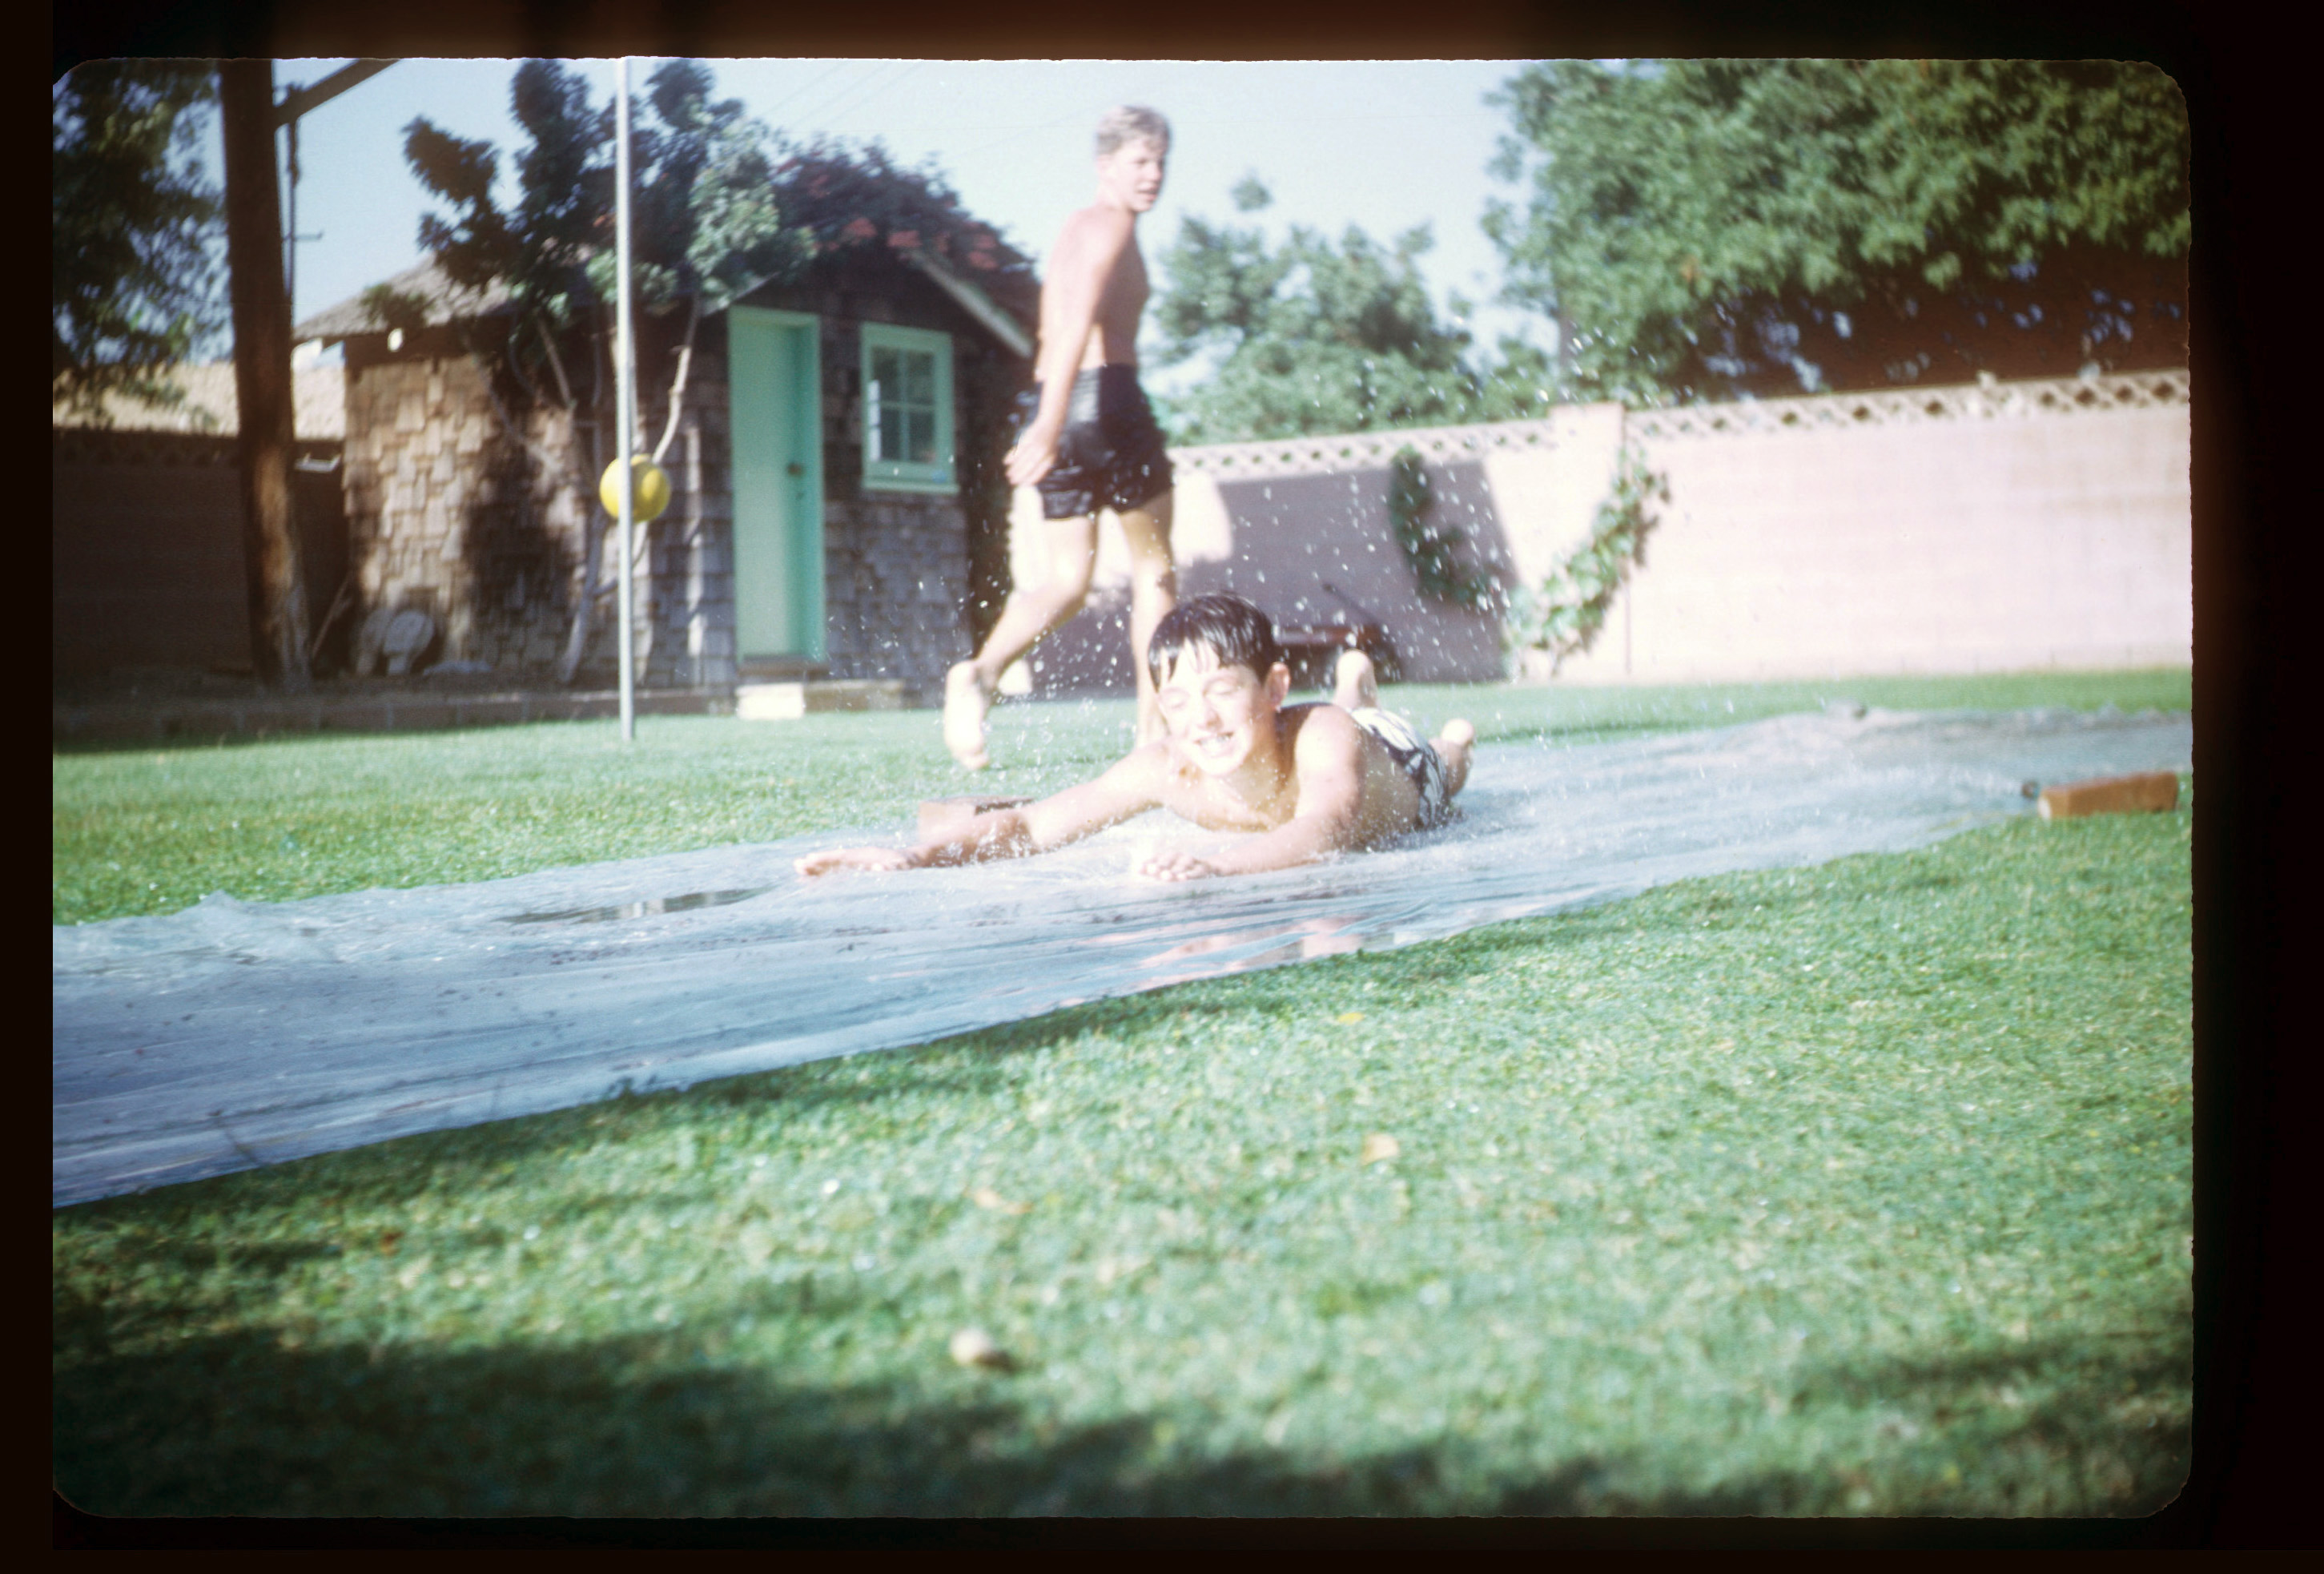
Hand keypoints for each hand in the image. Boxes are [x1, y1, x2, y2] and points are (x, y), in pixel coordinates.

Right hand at [795, 846, 923, 876]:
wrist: (920, 859)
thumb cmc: (914, 864)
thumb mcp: (908, 866)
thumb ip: (896, 867)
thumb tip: (880, 869)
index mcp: (869, 855)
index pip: (843, 856)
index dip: (826, 859)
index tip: (809, 860)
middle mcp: (861, 856)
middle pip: (835, 858)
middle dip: (816, 862)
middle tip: (795, 865)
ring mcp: (860, 862)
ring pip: (835, 864)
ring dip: (818, 867)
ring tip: (797, 869)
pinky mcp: (862, 868)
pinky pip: (841, 871)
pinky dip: (827, 873)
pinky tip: (815, 878)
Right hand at [1005, 421, 1061, 487]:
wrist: (1052, 422)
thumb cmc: (1050, 442)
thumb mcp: (1051, 453)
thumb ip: (1043, 464)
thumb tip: (1032, 479)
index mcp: (1050, 457)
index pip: (1040, 471)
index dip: (1032, 479)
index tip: (1023, 485)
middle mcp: (1044, 452)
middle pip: (1030, 466)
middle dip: (1020, 475)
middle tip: (1012, 482)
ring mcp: (1036, 444)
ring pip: (1023, 458)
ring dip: (1015, 468)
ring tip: (1008, 475)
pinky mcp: (1029, 437)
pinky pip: (1018, 449)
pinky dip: (1012, 456)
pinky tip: (1006, 462)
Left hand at [1138, 850, 1223, 881]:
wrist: (1207, 869)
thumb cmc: (1180, 872)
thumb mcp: (1167, 870)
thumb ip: (1153, 872)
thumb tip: (1137, 870)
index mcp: (1167, 856)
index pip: (1156, 858)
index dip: (1148, 863)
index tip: (1139, 869)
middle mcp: (1178, 856)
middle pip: (1167, 860)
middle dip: (1160, 866)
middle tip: (1152, 871)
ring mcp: (1191, 860)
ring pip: (1181, 865)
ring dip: (1174, 871)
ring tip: (1167, 876)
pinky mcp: (1202, 868)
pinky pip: (1196, 872)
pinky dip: (1190, 875)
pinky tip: (1184, 879)